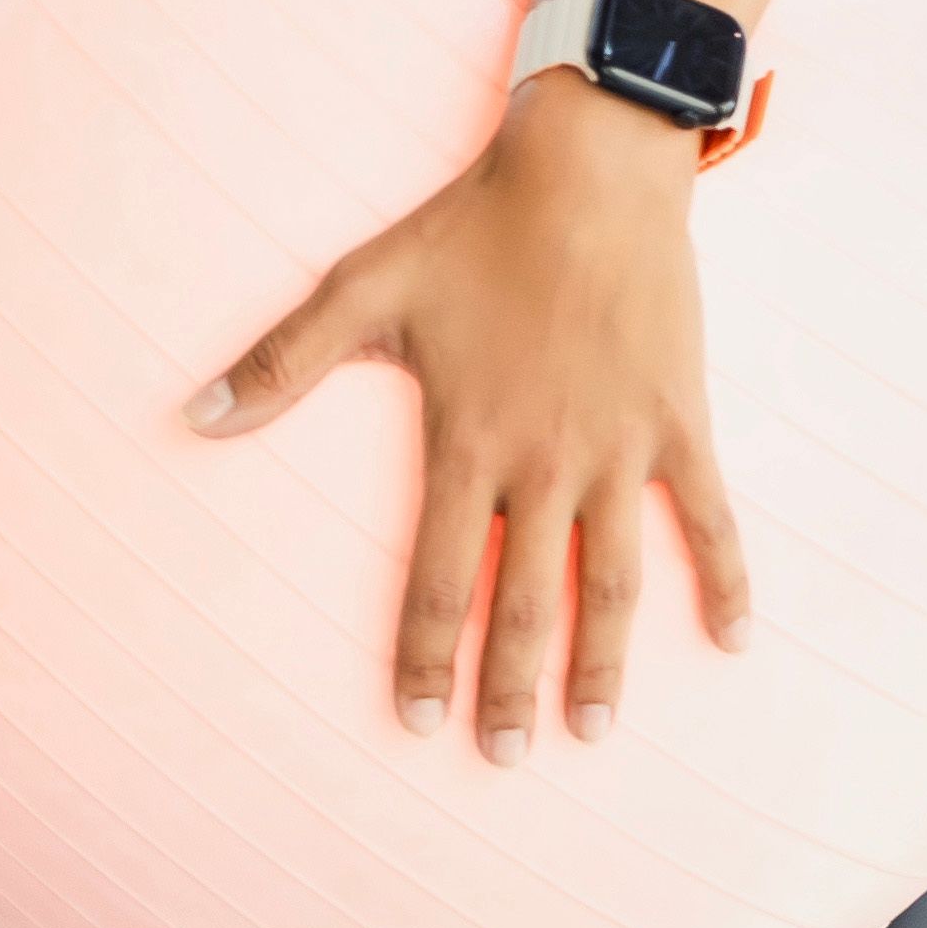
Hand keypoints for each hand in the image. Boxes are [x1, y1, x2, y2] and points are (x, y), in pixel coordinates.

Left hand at [191, 72, 756, 756]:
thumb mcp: (359, 288)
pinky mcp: (679, 422)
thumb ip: (279, 362)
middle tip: (503, 756)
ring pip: (614, 581)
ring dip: (604, 661)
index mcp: (467, 441)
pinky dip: (725, 581)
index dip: (428, 656)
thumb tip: (194, 416)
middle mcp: (546, 462)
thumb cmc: (470, 229)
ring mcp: (620, 448)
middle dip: (511, 686)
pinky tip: (732, 640)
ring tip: (593, 730)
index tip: (419, 721)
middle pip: (528, 602)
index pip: (441, 578)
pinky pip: (710, 519)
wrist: (590, 171)